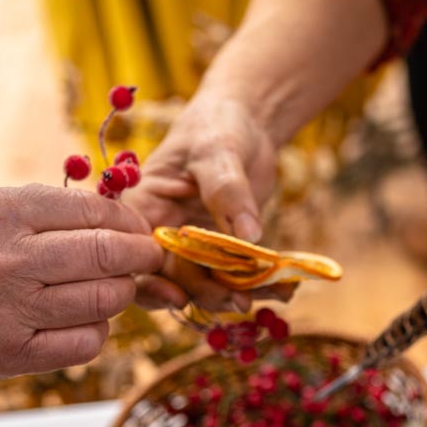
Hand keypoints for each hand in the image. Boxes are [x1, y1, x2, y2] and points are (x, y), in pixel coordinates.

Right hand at [125, 90, 289, 310]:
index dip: (153, 284)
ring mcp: (194, 248)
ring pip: (211, 285)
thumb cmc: (217, 127)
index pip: (138, 257)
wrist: (246, 124)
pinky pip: (238, 277)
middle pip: (176, 280)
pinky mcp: (223, 252)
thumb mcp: (218, 150)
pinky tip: (287, 288)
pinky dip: (261, 284)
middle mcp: (164, 236)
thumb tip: (249, 235)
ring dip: (242, 294)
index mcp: (143, 210)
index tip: (180, 298)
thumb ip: (228, 191)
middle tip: (241, 302)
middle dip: (208, 295)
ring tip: (278, 293)